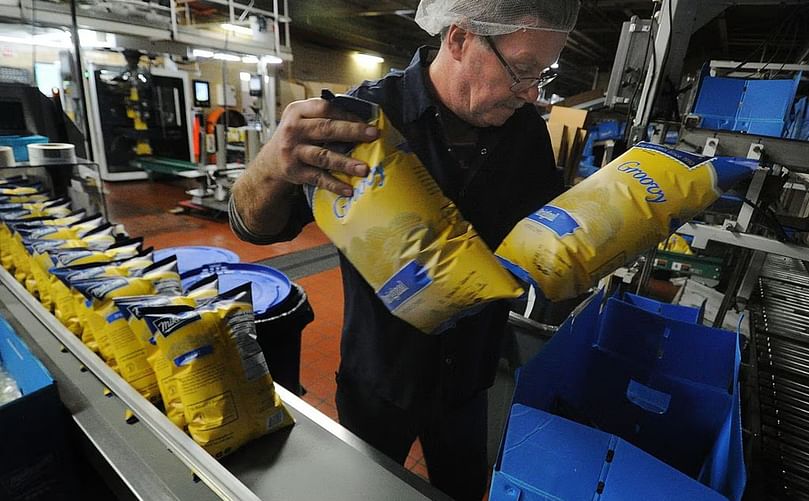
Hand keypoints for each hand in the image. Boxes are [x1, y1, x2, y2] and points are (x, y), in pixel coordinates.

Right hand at [255, 97, 379, 195]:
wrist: (270, 161)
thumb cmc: (295, 136)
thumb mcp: (302, 119)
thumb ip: (324, 115)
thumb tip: (361, 120)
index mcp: (298, 111)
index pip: (325, 108)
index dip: (347, 115)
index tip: (367, 122)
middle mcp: (293, 130)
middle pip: (326, 129)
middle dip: (352, 131)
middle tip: (373, 135)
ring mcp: (293, 151)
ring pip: (323, 156)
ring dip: (345, 162)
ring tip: (364, 168)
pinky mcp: (295, 172)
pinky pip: (318, 178)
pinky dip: (334, 184)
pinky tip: (348, 189)